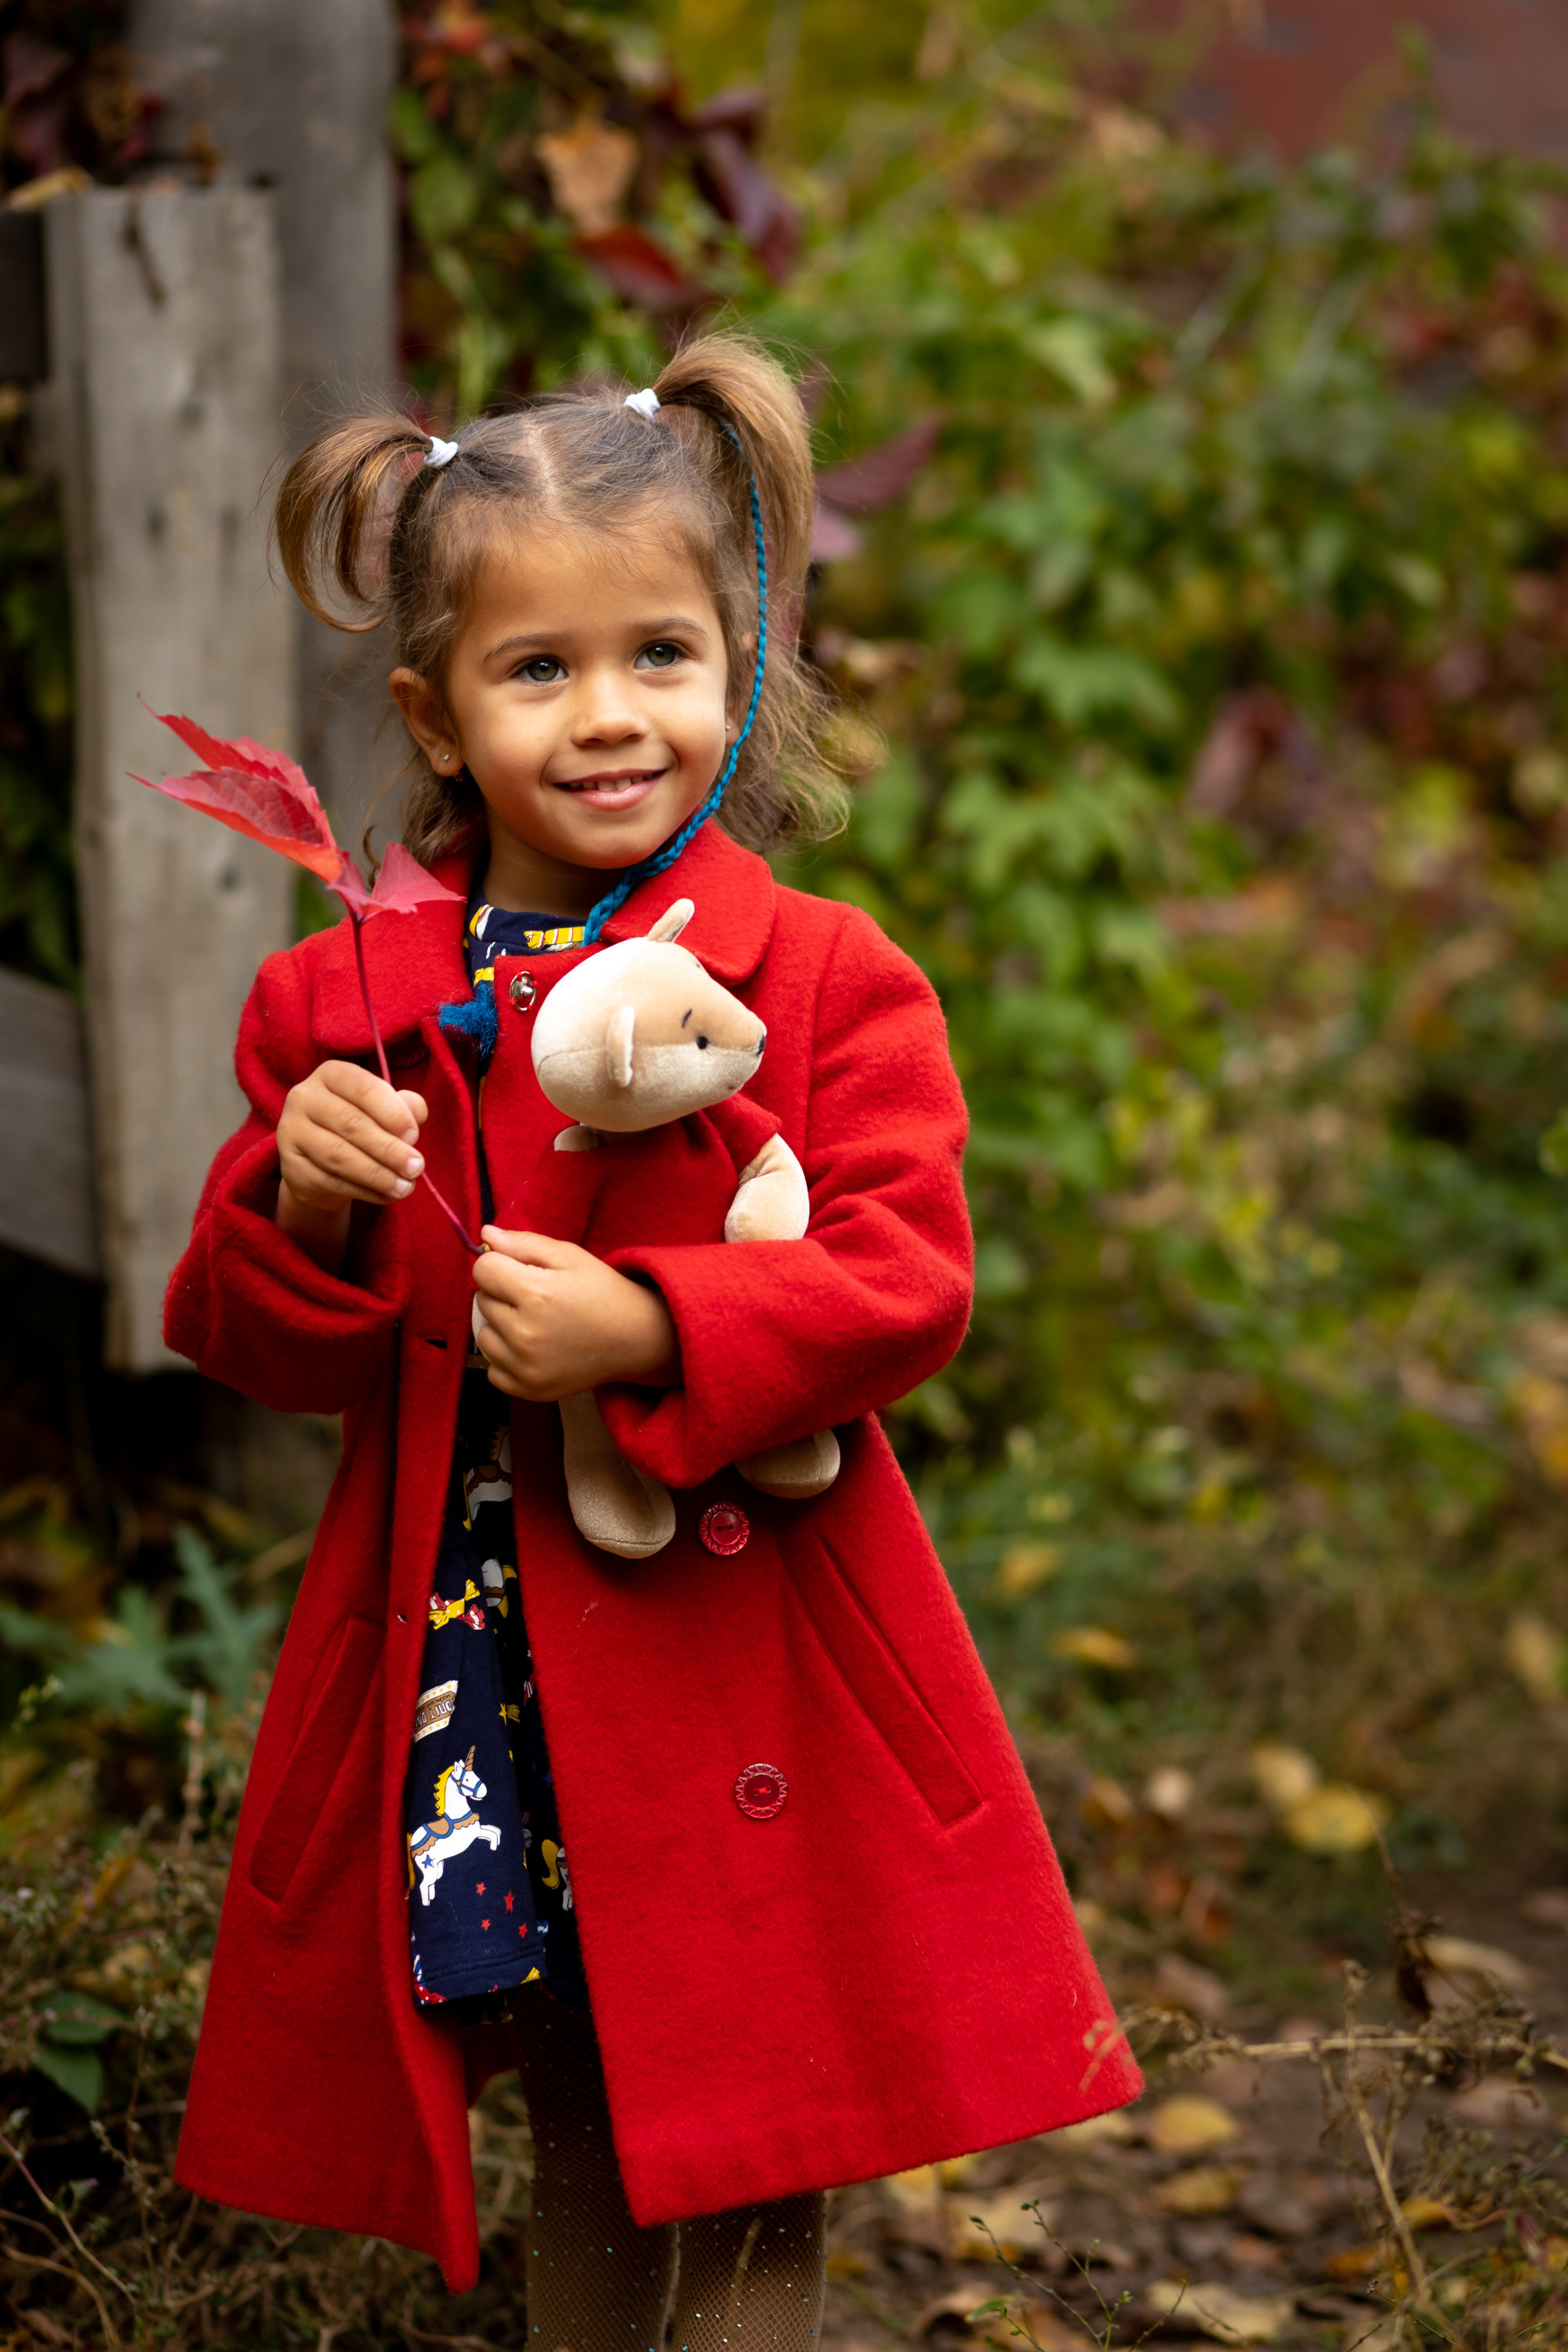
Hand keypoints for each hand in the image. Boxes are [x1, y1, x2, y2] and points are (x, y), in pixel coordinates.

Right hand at [276, 1060, 428, 1272]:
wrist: (322, 1162)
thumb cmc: (360, 1126)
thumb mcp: (384, 1110)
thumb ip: (404, 1106)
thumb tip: (417, 1112)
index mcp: (331, 1075)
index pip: (363, 1088)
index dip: (393, 1112)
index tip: (414, 1135)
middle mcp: (304, 1098)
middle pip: (351, 1124)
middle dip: (389, 1149)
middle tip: (416, 1167)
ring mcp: (291, 1132)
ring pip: (339, 1156)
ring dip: (378, 1175)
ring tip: (406, 1187)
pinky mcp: (291, 1167)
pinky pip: (330, 1181)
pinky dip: (363, 1191)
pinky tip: (386, 1196)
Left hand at [472, 1228, 680, 1400]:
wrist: (635, 1339)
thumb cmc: (603, 1291)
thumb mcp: (569, 1256)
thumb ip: (524, 1243)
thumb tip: (484, 1234)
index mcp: (536, 1294)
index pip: (482, 1270)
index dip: (499, 1263)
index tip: (520, 1270)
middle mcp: (525, 1334)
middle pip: (482, 1301)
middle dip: (502, 1293)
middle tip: (536, 1297)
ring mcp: (525, 1366)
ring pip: (483, 1335)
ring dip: (500, 1325)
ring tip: (533, 1322)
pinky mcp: (528, 1389)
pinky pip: (492, 1369)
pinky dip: (505, 1357)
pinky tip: (531, 1348)